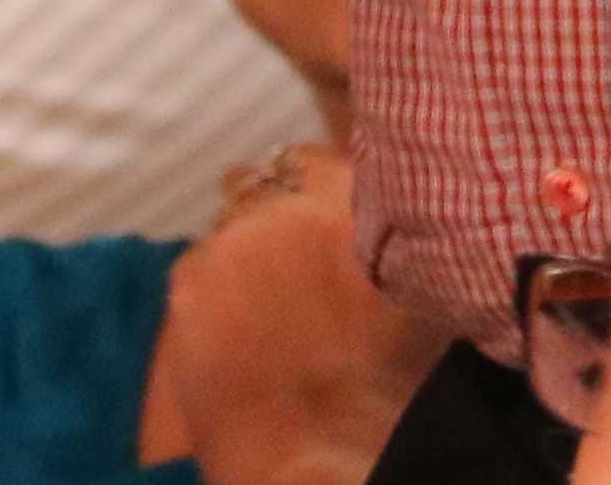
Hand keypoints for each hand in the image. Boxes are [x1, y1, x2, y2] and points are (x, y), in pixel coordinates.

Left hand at [135, 146, 443, 484]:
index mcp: (352, 190)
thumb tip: (382, 214)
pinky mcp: (187, 283)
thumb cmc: (398, 385)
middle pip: (262, 181)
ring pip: (224, 226)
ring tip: (259, 309)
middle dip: (272, 215)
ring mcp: (229, 238)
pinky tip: (230, 335)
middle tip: (288, 269)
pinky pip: (195, 270)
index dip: (315, 187)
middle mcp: (286, 198)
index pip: (315, 156)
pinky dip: (209, 294)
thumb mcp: (424, 283)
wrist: (331, 462)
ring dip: (239, 254)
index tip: (319, 219)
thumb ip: (393, 231)